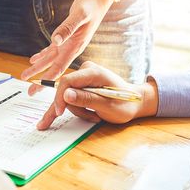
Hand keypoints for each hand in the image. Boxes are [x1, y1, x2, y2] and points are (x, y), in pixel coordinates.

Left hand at [21, 0, 114, 94]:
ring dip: (38, 68)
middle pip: (53, 68)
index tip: (39, 88)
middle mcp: (71, 49)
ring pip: (50, 60)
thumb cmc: (90, 6)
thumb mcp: (80, 14)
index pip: (60, 67)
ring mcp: (68, 44)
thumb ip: (68, 27)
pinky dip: (42, 56)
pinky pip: (52, 50)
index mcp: (75, 47)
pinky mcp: (65, 38)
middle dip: (41, 80)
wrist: (98, 0)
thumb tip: (55, 40)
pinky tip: (33, 60)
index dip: (49, 79)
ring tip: (25, 77)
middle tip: (30, 92)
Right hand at [37, 61, 157, 129]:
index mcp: (94, 72)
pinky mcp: (82, 84)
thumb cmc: (125, 104)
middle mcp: (86, 71)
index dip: (60, 97)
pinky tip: (55, 119)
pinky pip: (71, 97)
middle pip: (66, 90)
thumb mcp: (107, 105)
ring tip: (95, 116)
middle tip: (89, 117)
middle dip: (73, 107)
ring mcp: (83, 77)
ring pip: (68, 96)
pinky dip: (73, 108)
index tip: (59, 112)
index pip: (67, 81)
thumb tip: (65, 94)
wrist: (134, 102)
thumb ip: (86, 99)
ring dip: (78, 110)